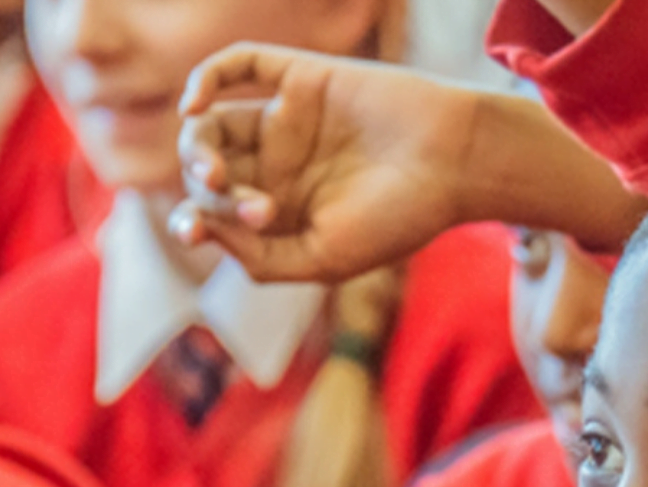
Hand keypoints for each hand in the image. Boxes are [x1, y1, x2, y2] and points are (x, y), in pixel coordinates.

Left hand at [173, 44, 647, 281]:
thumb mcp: (323, 260)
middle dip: (203, 186)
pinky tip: (195, 104)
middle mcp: (279, 165)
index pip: (216, 213)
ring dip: (198, 145)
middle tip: (232, 194)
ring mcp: (287, 119)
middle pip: (209, 167)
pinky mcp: (301, 77)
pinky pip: (239, 65)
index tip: (192, 230)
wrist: (455, 163)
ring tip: (217, 171)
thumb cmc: (399, 219)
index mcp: (283, 212)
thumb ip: (259, 258)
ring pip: (213, 121)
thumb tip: (200, 227)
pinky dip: (206, 77)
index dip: (193, 222)